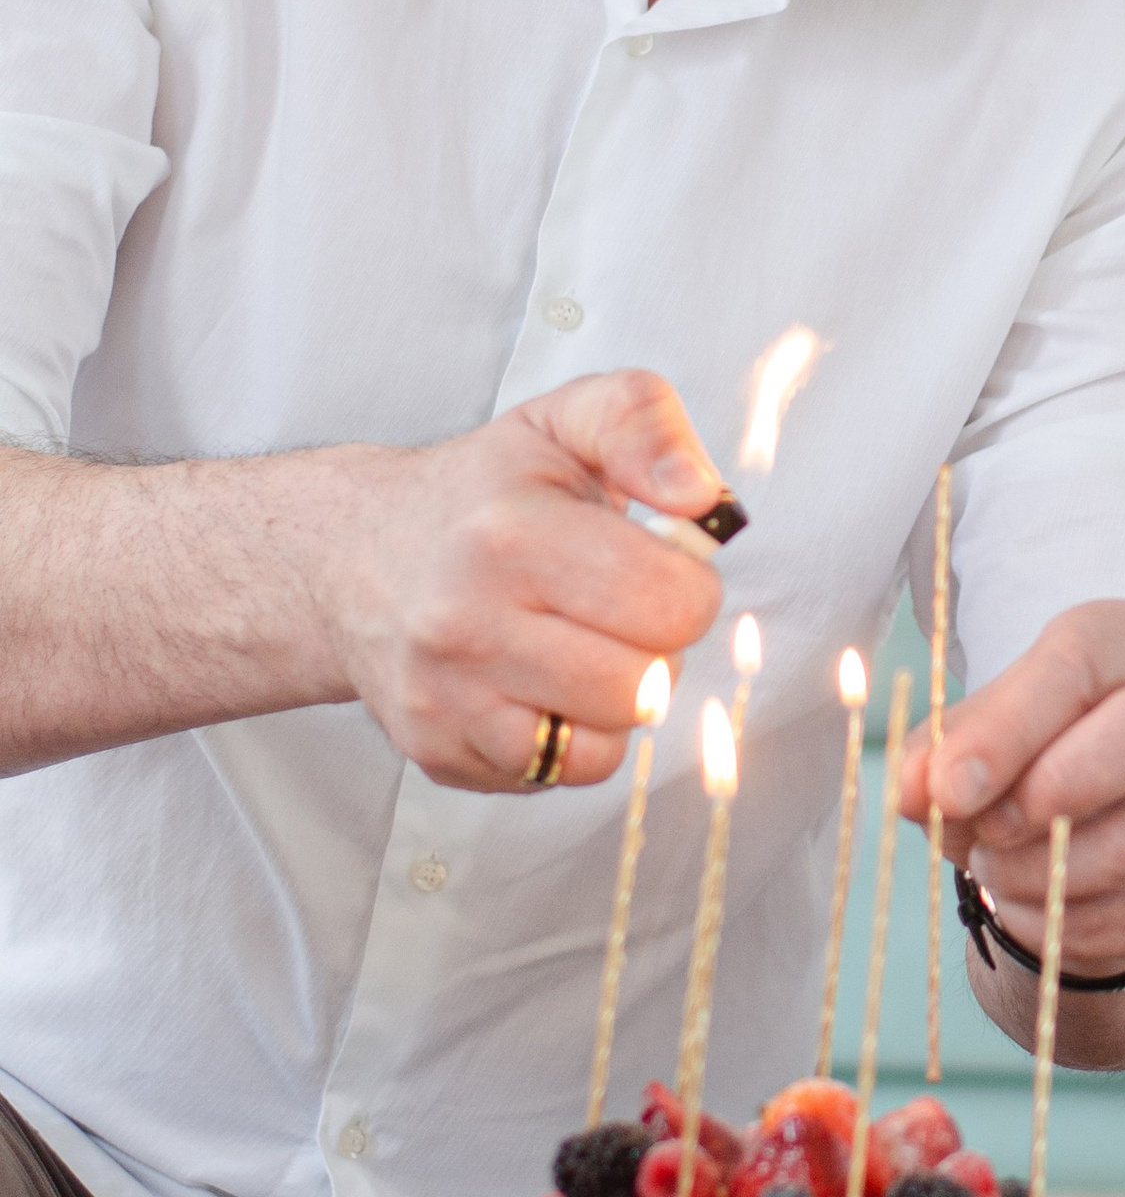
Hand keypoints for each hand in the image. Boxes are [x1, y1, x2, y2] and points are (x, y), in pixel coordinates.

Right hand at [321, 372, 726, 789]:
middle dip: (655, 647)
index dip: (688, 584)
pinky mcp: (437, 750)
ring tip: (579, 643)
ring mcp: (445, 698)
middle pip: (643, 685)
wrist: (352, 552)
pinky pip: (558, 776)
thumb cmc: (483, 489)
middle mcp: (465, 624)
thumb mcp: (566, 420)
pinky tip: (542, 684)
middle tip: (615, 607)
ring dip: (616, 699)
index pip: (671, 603)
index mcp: (511, 535)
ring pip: (605, 745)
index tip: (653, 562)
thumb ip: (645, 425)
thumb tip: (702, 498)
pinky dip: (572, 738)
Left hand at [912, 600, 1124, 975]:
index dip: (1009, 727)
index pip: (1081, 662)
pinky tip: (1030, 905)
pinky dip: (1067, 924)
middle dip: (1053, 792)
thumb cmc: (1035, 752)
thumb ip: (940, 754)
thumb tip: (910, 790)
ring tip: (993, 869)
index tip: (949, 786)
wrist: (1107, 816)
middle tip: (986, 830)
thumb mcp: (982, 735)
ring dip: (1042, 873)